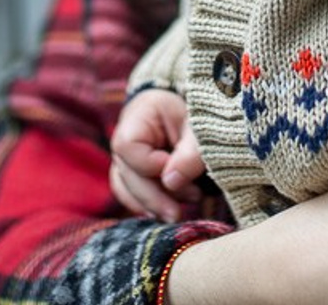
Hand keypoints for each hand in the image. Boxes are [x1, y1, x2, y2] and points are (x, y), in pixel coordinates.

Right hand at [110, 89, 206, 221]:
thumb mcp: (199, 129)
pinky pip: (131, 194)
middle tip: (176, 214)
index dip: (149, 165)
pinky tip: (169, 210)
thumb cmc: (200, 116)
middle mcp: (126, 135)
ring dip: (151, 205)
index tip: (176, 173)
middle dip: (152, 197)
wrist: (202, 113)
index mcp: (140, 115)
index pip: (128, 146)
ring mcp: (127, 155)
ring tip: (178, 212)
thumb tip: (171, 182)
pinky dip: (148, 206)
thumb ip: (190, 153)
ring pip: (126, 188)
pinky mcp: (134, 172)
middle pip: (125, 173)